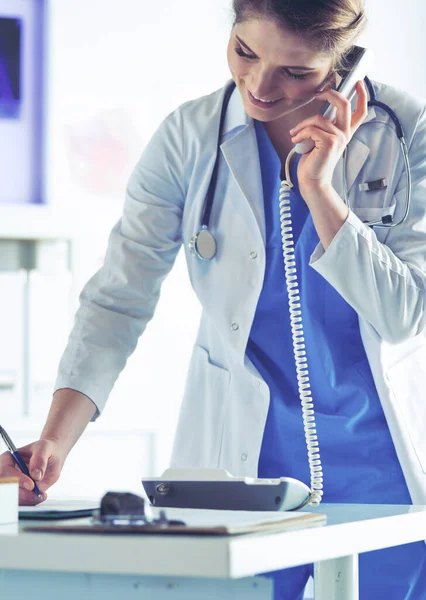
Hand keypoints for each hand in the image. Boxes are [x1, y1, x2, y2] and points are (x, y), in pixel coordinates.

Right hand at [0, 438, 64, 504]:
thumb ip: (40, 459)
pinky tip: (39, 496)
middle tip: (37, 494)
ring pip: (13, 498)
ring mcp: (12, 484)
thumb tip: (35, 475)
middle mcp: (6, 473)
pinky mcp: (19, 493)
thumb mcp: (45, 448)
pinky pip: (20, 502)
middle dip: (21, 494)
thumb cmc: (46, 450)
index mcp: (8, 458)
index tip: (31, 485)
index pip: (4, 471)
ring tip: (41, 495)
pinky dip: (29, 502)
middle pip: (6, 488)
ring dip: (27, 500)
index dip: (16, 479)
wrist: (52, 456)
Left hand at [289, 80, 368, 194]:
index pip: (360, 112)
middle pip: (344, 104)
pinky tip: (295, 140)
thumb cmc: (313, 161)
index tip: (358, 82)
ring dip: (302, 125)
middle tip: (318, 94)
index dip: (362, 95)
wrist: (312, 181)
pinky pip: (311, 129)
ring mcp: (339, 138)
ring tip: (294, 134)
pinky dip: (300, 133)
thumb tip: (318, 109)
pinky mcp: (329, 143)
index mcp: (345, 132)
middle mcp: (345, 134)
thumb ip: (323, 125)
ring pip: (319, 118)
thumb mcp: (320, 139)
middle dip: (330, 94)